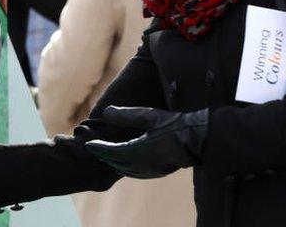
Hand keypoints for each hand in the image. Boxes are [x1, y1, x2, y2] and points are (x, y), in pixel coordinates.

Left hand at [84, 106, 207, 178]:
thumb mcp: (149, 116)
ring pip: (125, 170)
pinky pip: (136, 173)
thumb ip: (126, 115)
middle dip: (103, 156)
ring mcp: (150, 170)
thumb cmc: (174, 125)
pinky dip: (125, 168)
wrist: (198, 140)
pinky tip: (124, 164)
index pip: (111, 152)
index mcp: (137, 151)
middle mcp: (142, 164)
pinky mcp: (158, 172)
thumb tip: (105, 112)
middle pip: (115, 162)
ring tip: (105, 156)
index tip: (87, 144)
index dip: (98, 148)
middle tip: (93, 149)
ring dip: (113, 163)